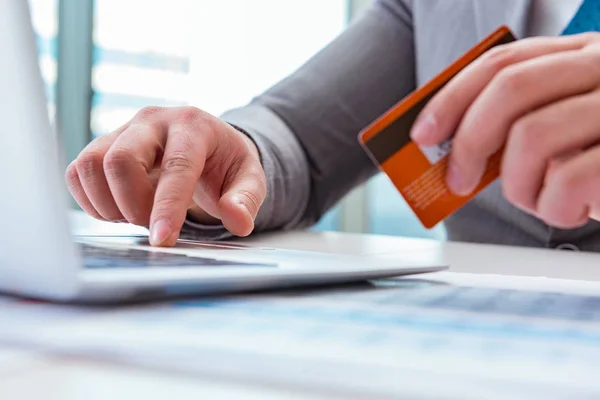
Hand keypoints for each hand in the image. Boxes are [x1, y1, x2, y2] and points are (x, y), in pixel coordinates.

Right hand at [66, 106, 266, 245]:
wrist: (205, 144)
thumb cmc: (226, 164)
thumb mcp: (250, 180)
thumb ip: (246, 200)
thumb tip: (237, 221)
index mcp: (193, 126)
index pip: (176, 166)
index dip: (166, 206)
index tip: (161, 240)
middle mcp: (153, 121)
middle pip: (121, 160)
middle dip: (133, 206)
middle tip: (153, 226)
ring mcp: (123, 130)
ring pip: (91, 165)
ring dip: (108, 204)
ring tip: (136, 216)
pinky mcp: (102, 145)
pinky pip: (78, 173)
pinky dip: (92, 201)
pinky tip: (120, 209)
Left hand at [410, 33, 599, 228]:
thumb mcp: (572, 120)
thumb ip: (524, 118)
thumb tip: (454, 147)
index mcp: (583, 54)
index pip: (502, 61)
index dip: (452, 97)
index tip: (423, 133)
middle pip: (509, 91)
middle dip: (467, 141)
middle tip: (455, 179)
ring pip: (531, 138)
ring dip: (516, 185)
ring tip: (537, 198)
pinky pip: (568, 180)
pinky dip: (554, 207)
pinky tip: (573, 209)